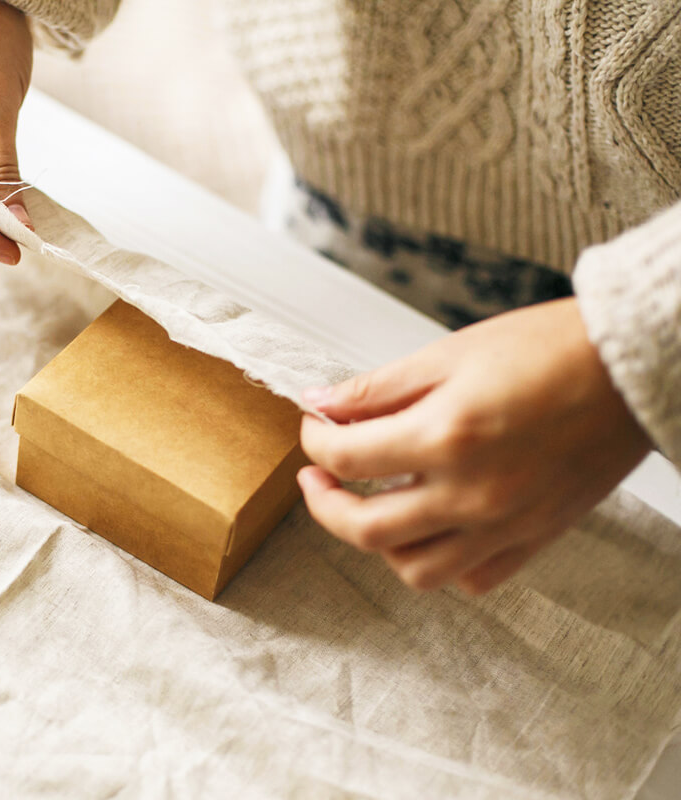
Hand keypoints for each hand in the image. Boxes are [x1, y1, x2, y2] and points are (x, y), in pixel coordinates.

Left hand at [297, 298, 651, 594]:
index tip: (315, 425)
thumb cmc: (551, 349)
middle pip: (365, 528)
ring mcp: (505, 524)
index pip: (346, 457)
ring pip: (414, 569)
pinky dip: (440, 561)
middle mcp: (473, 493)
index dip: (315, 440)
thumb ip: (377, 389)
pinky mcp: (535, 537)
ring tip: (369, 506)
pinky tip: (429, 527)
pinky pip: (471, 578)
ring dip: (377, 542)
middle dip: (324, 502)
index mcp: (446, 437)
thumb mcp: (449, 353)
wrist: (633, 367)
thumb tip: (321, 405)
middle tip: (317, 478)